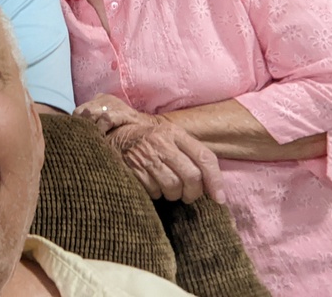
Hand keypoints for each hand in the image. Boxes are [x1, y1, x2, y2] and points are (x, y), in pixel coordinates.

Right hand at [75, 93, 225, 203]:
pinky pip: (154, 191)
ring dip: (174, 195)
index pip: (204, 157)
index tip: (219, 199)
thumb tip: (214, 186)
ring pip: (173, 186)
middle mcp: (161, 142)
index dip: (215, 180)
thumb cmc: (147, 140)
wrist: (112, 135)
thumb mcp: (169, 137)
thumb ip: (189, 153)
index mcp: (174, 132)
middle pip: (191, 176)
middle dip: (194, 192)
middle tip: (189, 196)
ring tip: (169, 190)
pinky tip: (152, 186)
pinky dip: (156, 193)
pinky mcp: (132, 169)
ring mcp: (146, 156)